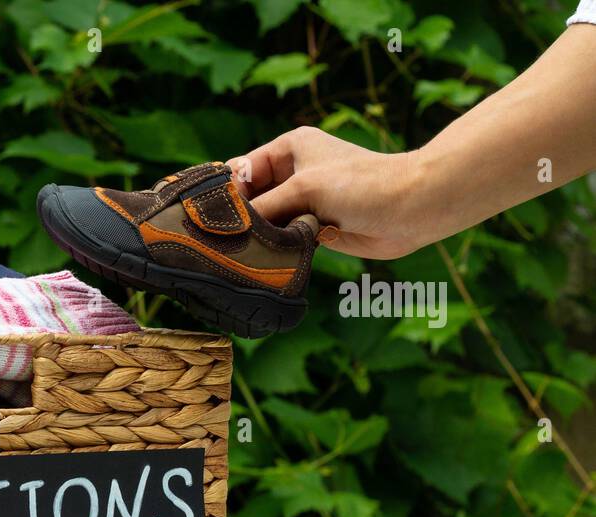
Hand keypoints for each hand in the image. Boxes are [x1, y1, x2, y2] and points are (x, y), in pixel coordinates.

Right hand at [228, 127, 429, 259]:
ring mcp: (302, 202)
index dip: (224, 194)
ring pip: (264, 222)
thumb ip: (263, 207)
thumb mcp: (303, 188)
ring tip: (242, 253)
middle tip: (221, 242)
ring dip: (257, 237)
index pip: (239, 171)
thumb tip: (230, 227)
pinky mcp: (312, 227)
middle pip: (249, 198)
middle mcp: (292, 174)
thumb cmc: (361, 185)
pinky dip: (274, 249)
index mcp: (287, 150)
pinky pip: (281, 239)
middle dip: (238, 218)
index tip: (210, 220)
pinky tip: (263, 260)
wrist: (410, 210)